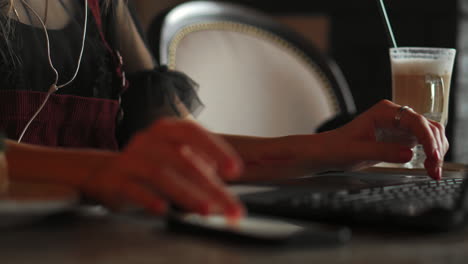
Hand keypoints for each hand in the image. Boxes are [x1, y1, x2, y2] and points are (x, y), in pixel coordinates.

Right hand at [81, 118, 244, 218]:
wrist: (105, 173)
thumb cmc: (151, 165)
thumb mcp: (177, 161)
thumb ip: (201, 171)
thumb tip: (225, 195)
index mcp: (167, 130)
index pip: (193, 133)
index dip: (216, 149)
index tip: (234, 170)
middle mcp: (149, 140)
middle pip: (182, 159)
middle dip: (209, 184)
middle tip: (229, 204)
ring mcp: (131, 159)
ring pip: (160, 174)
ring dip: (186, 193)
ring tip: (206, 210)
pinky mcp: (116, 180)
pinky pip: (134, 189)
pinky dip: (150, 199)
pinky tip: (164, 209)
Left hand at [324, 100, 447, 179]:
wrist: (327, 152)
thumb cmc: (337, 148)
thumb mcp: (357, 152)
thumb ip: (383, 152)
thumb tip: (409, 154)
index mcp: (384, 112)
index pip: (415, 121)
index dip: (427, 139)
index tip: (432, 157)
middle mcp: (394, 115)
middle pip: (428, 126)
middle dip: (436, 147)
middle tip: (434, 169)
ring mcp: (399, 126)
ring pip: (429, 134)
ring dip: (436, 151)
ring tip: (433, 171)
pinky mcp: (399, 137)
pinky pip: (422, 143)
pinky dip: (429, 154)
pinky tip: (429, 167)